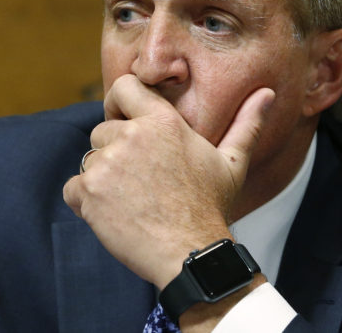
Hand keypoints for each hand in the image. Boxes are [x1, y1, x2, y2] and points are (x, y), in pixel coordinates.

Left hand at [63, 74, 274, 288]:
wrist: (191, 254)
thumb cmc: (209, 206)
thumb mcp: (231, 162)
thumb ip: (247, 123)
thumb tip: (268, 93)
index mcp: (161, 122)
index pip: (123, 86)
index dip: (118, 102)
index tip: (122, 118)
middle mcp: (131, 136)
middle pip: (102, 131)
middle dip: (114, 150)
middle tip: (140, 178)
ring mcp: (107, 164)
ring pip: (89, 160)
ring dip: (103, 178)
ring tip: (131, 198)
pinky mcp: (89, 192)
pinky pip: (73, 187)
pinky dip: (85, 201)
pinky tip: (113, 213)